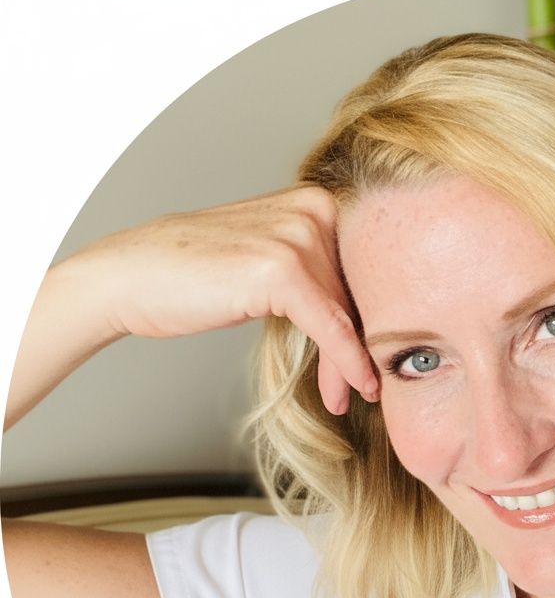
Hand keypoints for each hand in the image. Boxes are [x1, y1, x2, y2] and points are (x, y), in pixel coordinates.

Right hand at [68, 185, 376, 413]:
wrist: (131, 275)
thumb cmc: (196, 273)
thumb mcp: (271, 262)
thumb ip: (319, 273)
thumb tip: (368, 318)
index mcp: (319, 200)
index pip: (365, 270)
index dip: (373, 320)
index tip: (381, 360)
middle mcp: (316, 208)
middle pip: (361, 293)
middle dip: (363, 346)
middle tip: (367, 388)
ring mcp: (299, 234)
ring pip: (349, 315)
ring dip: (351, 364)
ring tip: (352, 397)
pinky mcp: (283, 269)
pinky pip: (332, 328)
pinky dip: (347, 364)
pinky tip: (357, 389)